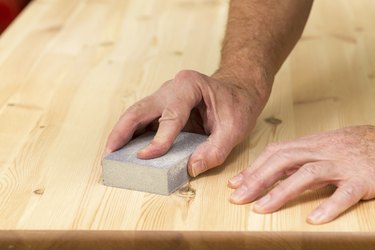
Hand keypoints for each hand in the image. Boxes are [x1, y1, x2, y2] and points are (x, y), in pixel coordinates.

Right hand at [105, 69, 270, 176]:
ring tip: (110, 155)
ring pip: (135, 114)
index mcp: (189, 86)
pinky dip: (130, 135)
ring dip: (121, 134)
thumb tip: (191, 168)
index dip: (158, 138)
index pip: (170, 115)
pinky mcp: (162, 108)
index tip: (146, 157)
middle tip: (109, 154)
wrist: (239, 90)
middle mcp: (172, 88)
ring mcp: (164, 96)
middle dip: (122, 132)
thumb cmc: (237, 104)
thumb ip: (216, 149)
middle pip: (140, 109)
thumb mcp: (235, 128)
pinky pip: (142, 121)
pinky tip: (122, 150)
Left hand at [228, 125, 374, 223]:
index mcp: (309, 144)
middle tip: (238, 198)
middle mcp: (322, 152)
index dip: (254, 168)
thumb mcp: (319, 146)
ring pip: (308, 174)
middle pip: (284, 161)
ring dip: (282, 192)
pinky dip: (329, 206)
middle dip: (258, 179)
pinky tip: (314, 219)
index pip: (275, 153)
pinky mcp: (363, 179)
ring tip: (262, 209)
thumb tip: (265, 169)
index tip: (234, 184)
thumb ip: (294, 157)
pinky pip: (345, 193)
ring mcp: (342, 165)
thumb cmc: (349, 146)